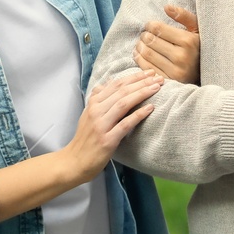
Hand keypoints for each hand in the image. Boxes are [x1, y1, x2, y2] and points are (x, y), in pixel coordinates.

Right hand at [62, 69, 163, 183]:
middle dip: (141, 82)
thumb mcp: (88, 115)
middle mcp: (96, 111)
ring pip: (123, 103)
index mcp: (93, 103)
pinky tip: (150, 108)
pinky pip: (125, 124)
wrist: (74, 161)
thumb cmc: (85, 139)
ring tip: (157, 88)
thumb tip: (108, 83)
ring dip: (142, 93)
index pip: (116, 85)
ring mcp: (101, 125)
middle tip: (158, 77)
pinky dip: (138, 115)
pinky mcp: (107, 140)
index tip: (149, 72)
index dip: (134, 77)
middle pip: (121, 91)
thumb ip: (98, 99)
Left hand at [134, 4, 200, 83]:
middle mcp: (181, 57)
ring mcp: (175, 71)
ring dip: (139, 46)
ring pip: (146, 53)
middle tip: (145, 35)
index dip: (149, 25)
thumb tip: (166, 7)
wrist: (206, 73)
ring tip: (141, 43)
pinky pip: (146, 67)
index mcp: (188, 41)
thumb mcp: (196, 29)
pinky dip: (139, 58)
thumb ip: (183, 16)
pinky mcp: (168, 81)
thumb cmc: (198, 47)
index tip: (150, 26)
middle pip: (150, 40)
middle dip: (144, 35)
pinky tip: (139, 53)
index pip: (157, 28)